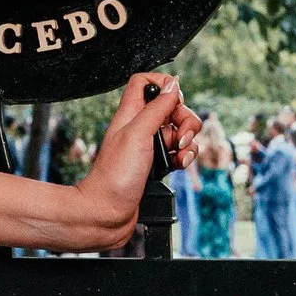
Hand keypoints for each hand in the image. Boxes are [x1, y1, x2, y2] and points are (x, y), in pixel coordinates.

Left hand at [79, 73, 201, 244]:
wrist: (107, 213)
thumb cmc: (114, 177)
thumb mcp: (137, 135)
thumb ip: (156, 109)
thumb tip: (172, 84)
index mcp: (130, 113)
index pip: (146, 83)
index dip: (164, 86)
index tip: (174, 102)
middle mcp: (139, 127)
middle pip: (172, 108)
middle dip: (186, 121)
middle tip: (181, 139)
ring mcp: (148, 146)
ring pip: (179, 132)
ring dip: (188, 142)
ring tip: (179, 156)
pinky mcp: (156, 165)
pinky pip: (179, 153)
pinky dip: (185, 157)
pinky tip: (179, 165)